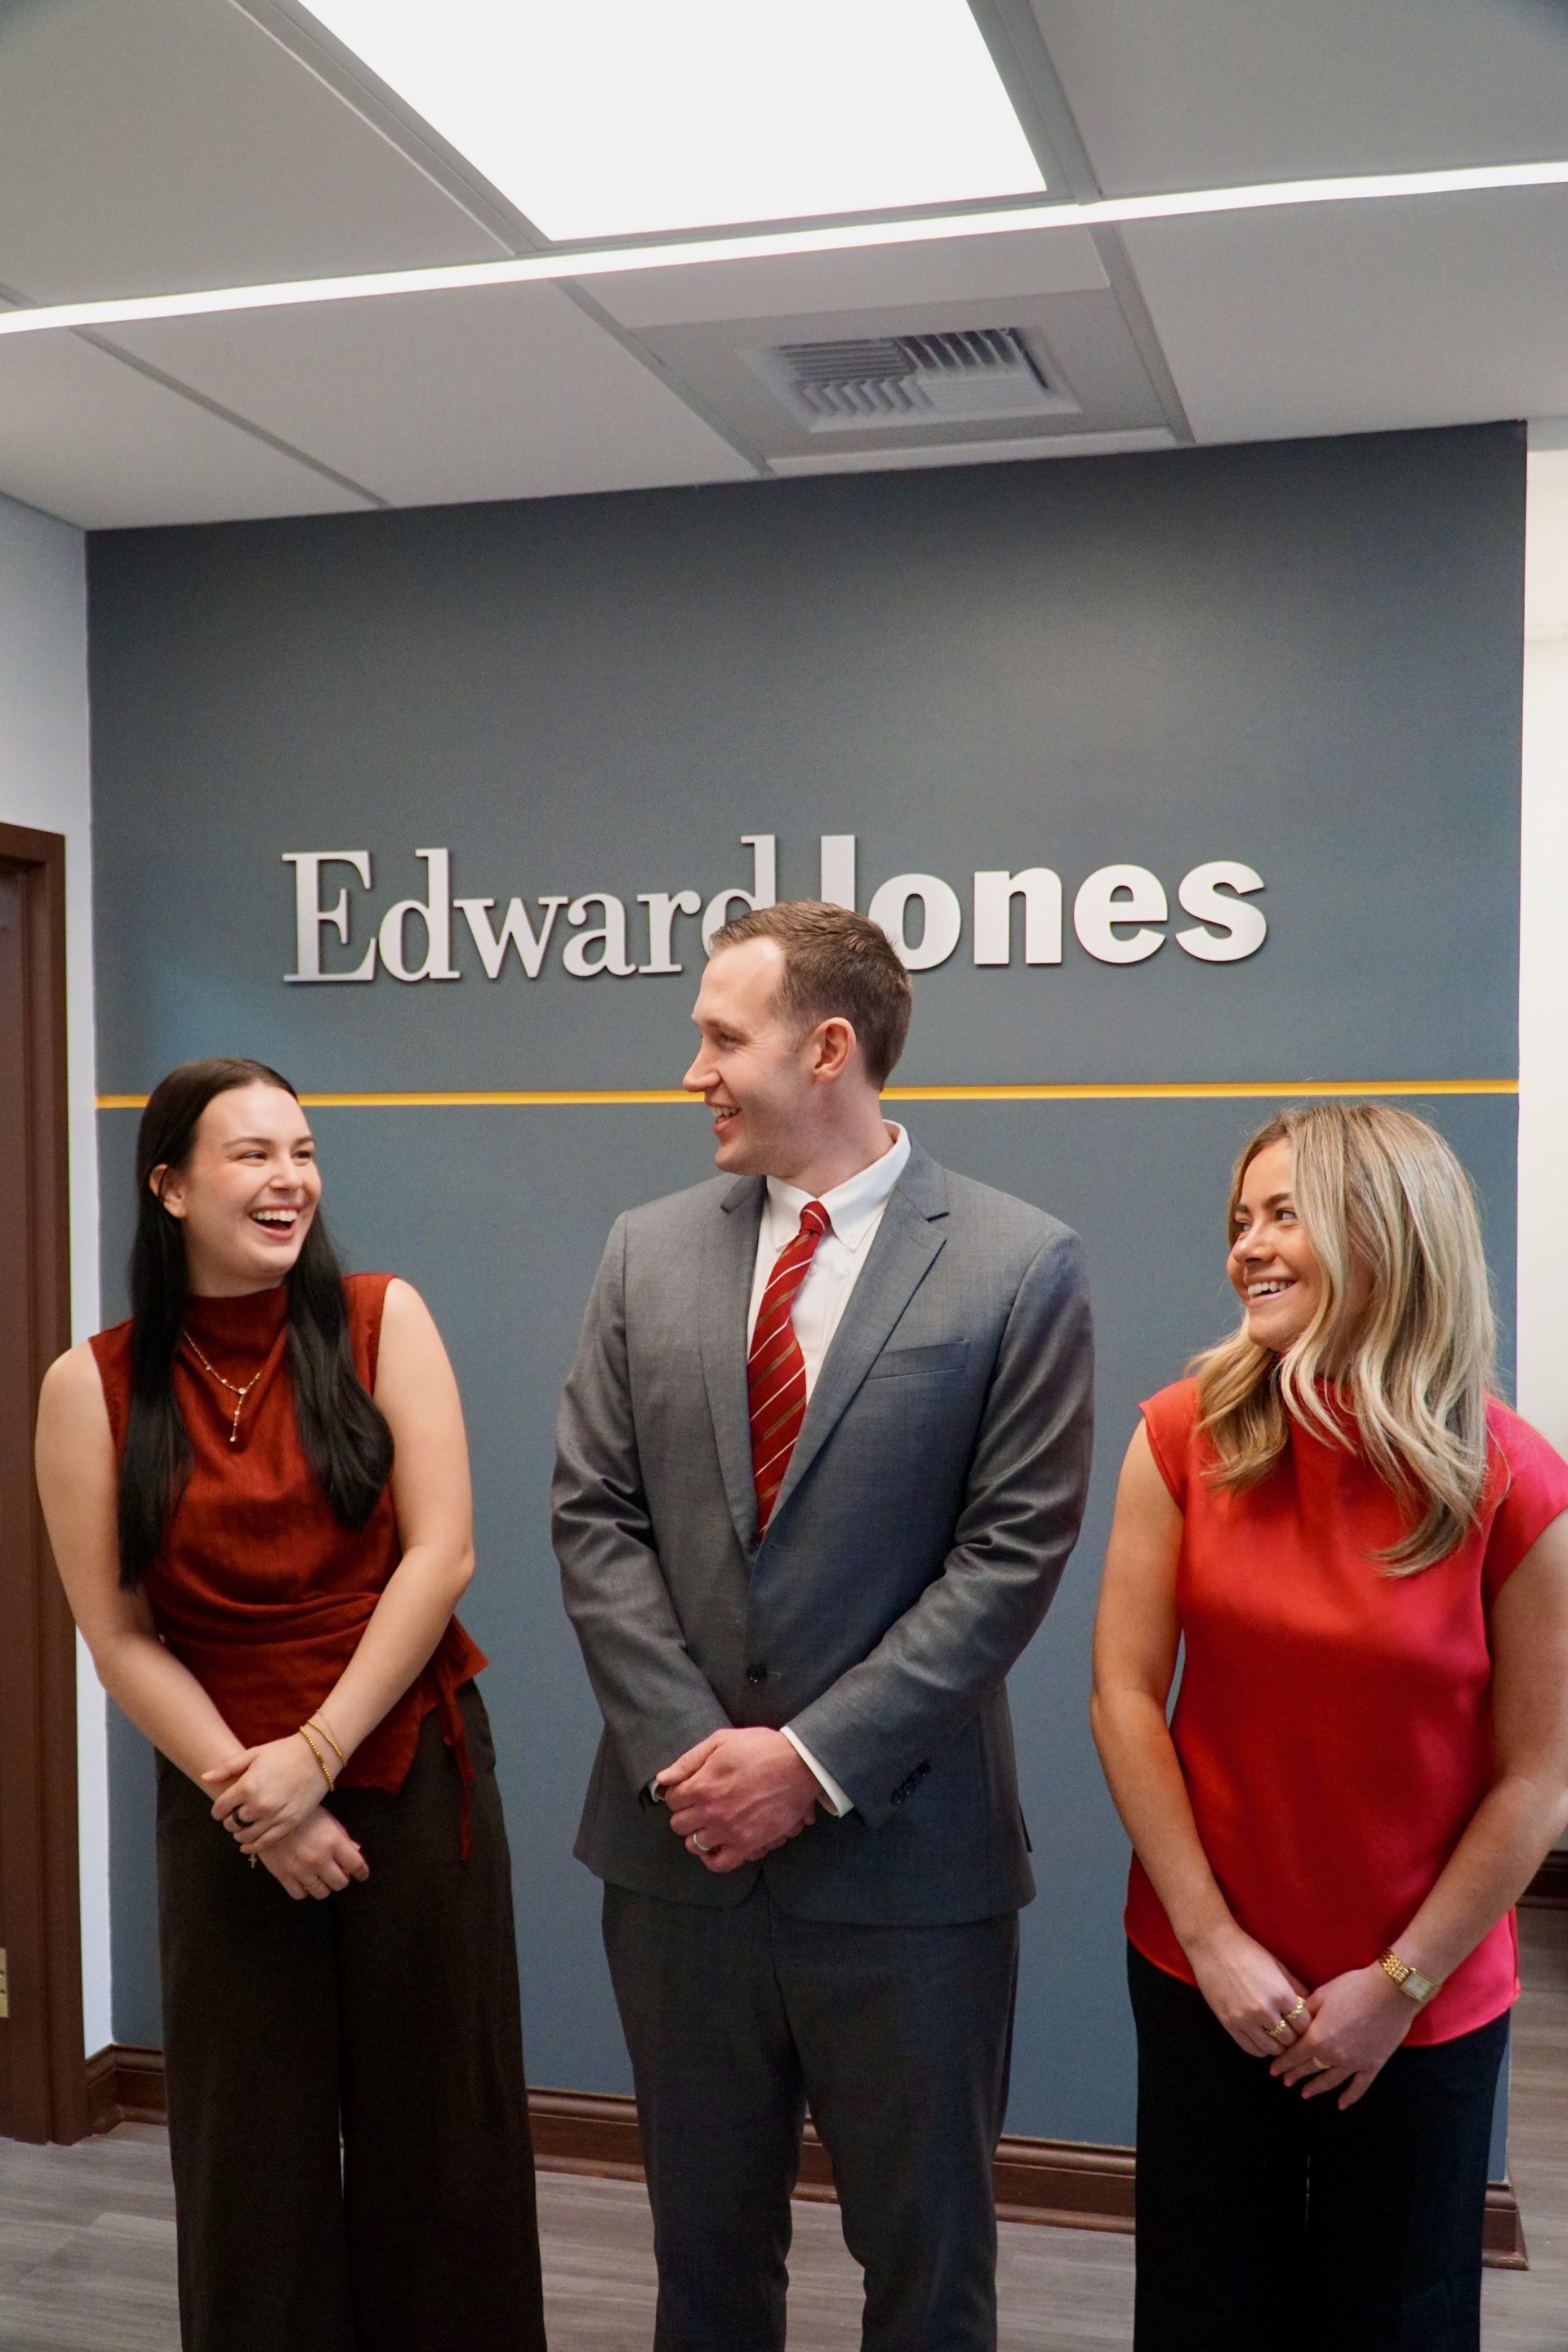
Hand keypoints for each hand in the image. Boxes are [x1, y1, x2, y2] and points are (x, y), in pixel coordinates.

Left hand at [203, 1732, 331, 1853]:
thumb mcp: (254, 1753)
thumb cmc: (284, 1751)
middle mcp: (258, 1805)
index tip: (221, 1809)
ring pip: (246, 1836)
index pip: (220, 1808)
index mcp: (247, 1786)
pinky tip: (248, 1845)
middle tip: (233, 1817)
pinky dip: (253, 1846)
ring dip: (240, 1834)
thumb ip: (227, 1767)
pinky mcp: (289, 1824)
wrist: (318, 1756)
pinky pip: (265, 1843)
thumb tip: (205, 1778)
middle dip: (229, 1821)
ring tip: (242, 1828)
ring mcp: (274, 1816)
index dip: (218, 1810)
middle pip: (232, 1823)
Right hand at [258, 1806, 369, 1901]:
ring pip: (321, 1892)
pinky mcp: (283, 1875)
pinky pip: (300, 1894)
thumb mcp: (327, 1819)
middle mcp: (319, 1858)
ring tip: (321, 1877)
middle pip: (340, 1883)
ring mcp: (301, 1869)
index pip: (356, 1865)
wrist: (269, 1813)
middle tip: (338, 1872)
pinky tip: (304, 1880)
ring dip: (324, 1886)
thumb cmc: (303, 1814)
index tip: (362, 1874)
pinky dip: (304, 1890)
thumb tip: (356, 1851)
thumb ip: (343, 1837)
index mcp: (334, 1841)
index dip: (362, 1872)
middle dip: (342, 1878)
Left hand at [658, 1728, 822, 1871]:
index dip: (678, 1793)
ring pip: (693, 1844)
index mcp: (701, 1785)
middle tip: (698, 1806)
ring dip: (697, 1834)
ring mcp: (728, 1831)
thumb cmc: (760, 1748)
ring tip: (708, 1824)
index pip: (672, 1800)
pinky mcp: (747, 1844)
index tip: (688, 1790)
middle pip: (679, 1824)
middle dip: (685, 1813)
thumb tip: (662, 1778)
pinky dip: (712, 1858)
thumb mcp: (721, 1741)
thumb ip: (689, 1761)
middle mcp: (710, 1811)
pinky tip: (715, 1846)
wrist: (798, 1765)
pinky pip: (719, 1863)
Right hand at [1184, 1920, 1309, 2057]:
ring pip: (1272, 2048)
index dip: (1305, 2026)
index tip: (1301, 2023)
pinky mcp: (1229, 2025)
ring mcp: (1246, 2020)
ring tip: (1276, 2035)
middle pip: (1290, 2039)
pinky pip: (1252, 2049)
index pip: (1304, 2025)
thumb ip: (1295, 1987)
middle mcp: (1265, 2011)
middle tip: (1290, 2030)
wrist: (1213, 1946)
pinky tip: (1262, 2039)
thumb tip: (1310, 2005)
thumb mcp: (1277, 1965)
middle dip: (1293, 2036)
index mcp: (1281, 1994)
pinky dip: (1261, 2048)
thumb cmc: (1248, 1951)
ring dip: (1277, 2044)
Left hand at [1271, 1964, 1419, 2107]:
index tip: (1273, 2070)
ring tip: (1305, 2093)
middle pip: (1309, 2068)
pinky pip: (1359, 2087)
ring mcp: (1354, 2063)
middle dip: (1295, 2075)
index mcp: (1317, 2037)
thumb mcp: (1321, 1994)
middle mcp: (1333, 2055)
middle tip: (1285, 2081)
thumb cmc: (1353, 1988)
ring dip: (1316, 2088)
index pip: (1294, 2055)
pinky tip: (1341, 2105)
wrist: (1389, 1992)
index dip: (1283, 2063)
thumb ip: (1306, 2012)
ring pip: (1330, 2080)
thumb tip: (1295, 2022)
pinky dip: (1349, 2097)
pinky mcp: (1373, 2065)